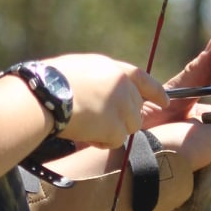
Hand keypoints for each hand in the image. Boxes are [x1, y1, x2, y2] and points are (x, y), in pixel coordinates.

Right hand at [36, 53, 171, 147]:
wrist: (45, 94)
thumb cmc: (51, 81)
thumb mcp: (80, 68)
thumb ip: (100, 79)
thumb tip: (103, 91)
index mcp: (113, 69)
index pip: (143, 79)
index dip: (156, 91)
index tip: (165, 101)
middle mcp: (123, 86)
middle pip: (136, 109)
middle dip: (122, 118)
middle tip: (97, 121)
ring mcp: (121, 106)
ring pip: (129, 127)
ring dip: (111, 131)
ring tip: (86, 125)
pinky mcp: (116, 126)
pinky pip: (115, 141)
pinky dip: (100, 142)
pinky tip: (84, 133)